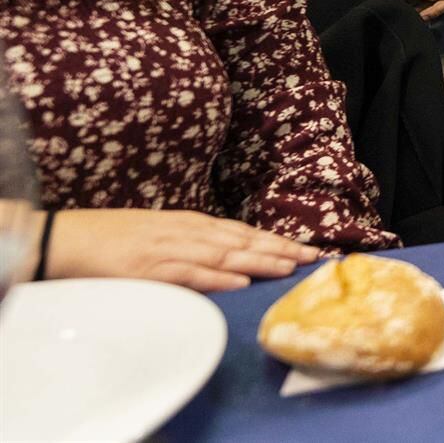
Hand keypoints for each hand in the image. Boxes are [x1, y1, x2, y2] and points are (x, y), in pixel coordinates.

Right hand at [40, 208, 318, 291]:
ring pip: (223, 255)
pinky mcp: (148, 269)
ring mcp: (168, 249)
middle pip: (242, 241)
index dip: (277, 241)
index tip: (307, 250)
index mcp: (190, 223)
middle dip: (280, 249)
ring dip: (259, 261)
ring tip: (289, 268)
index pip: (243, 232)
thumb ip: (193, 244)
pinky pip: (188, 273)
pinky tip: (238, 282)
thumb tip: (228, 259)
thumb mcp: (161, 234)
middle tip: (314, 258)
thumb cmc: (113, 238)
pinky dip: (215, 277)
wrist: (65, 238)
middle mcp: (186, 232)